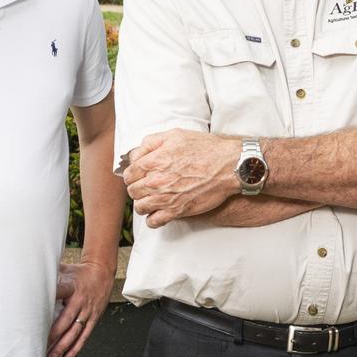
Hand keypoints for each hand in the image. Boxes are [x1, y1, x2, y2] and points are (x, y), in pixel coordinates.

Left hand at [46, 260, 114, 356]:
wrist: (102, 273)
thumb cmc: (80, 273)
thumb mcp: (64, 270)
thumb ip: (49, 274)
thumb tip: (30, 274)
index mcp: (71, 286)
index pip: (59, 293)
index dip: (49, 300)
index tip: (37, 311)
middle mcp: (80, 300)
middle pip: (66, 320)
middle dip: (53, 335)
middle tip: (42, 345)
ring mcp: (88, 311)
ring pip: (75, 332)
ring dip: (63, 346)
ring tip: (52, 356)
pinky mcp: (93, 318)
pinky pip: (84, 336)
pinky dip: (75, 349)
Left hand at [123, 129, 240, 226]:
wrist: (228, 165)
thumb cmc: (204, 148)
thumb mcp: (175, 135)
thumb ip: (151, 142)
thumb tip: (137, 154)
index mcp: (153, 161)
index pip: (129, 174)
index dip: (133, 174)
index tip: (140, 175)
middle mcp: (156, 181)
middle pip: (133, 191)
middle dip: (138, 188)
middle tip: (149, 185)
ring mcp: (166, 198)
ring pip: (140, 207)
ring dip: (144, 203)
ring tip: (154, 198)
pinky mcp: (177, 211)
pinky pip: (154, 222)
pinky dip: (154, 218)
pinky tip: (160, 211)